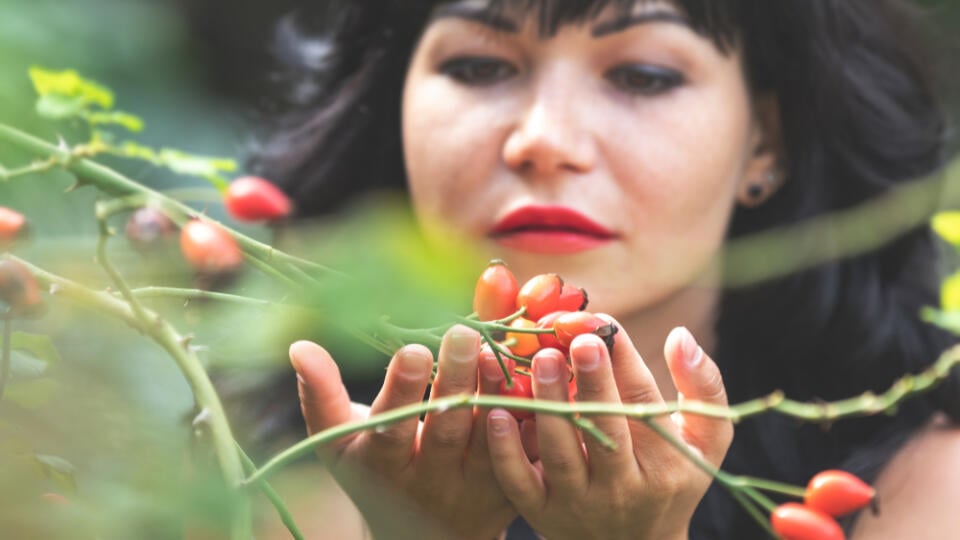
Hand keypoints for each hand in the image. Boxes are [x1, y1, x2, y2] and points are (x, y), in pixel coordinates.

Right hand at [290, 324, 515, 539]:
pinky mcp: (511, 488)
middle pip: (446, 428)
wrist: (424, 538)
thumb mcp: (339, 443)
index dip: (401, 391)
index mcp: (385, 464)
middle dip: (455, 379)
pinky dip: (534, 418)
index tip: (413, 350)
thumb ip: (320, 395)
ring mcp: (475, 487)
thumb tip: (299, 346)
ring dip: (497, 394)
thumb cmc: (376, 474)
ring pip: (490, 439)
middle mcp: (431, 479)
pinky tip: (540, 380)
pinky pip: (527, 452)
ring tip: (499, 352)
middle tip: (464, 333)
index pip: (391, 428)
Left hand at [484, 321, 732, 539]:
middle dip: (591, 382)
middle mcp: (622, 487)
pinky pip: (520, 481)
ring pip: (560, 452)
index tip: (606, 326)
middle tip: (576, 340)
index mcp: (664, 463)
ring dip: (547, 404)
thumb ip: (703, 386)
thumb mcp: (704, 439)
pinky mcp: (541, 513)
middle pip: (605, 429)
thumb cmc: (670, 476)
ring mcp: (578, 502)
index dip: (625, 362)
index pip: (643, 404)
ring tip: (541, 360)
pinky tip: (495, 412)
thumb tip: (680, 336)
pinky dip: (506, 449)